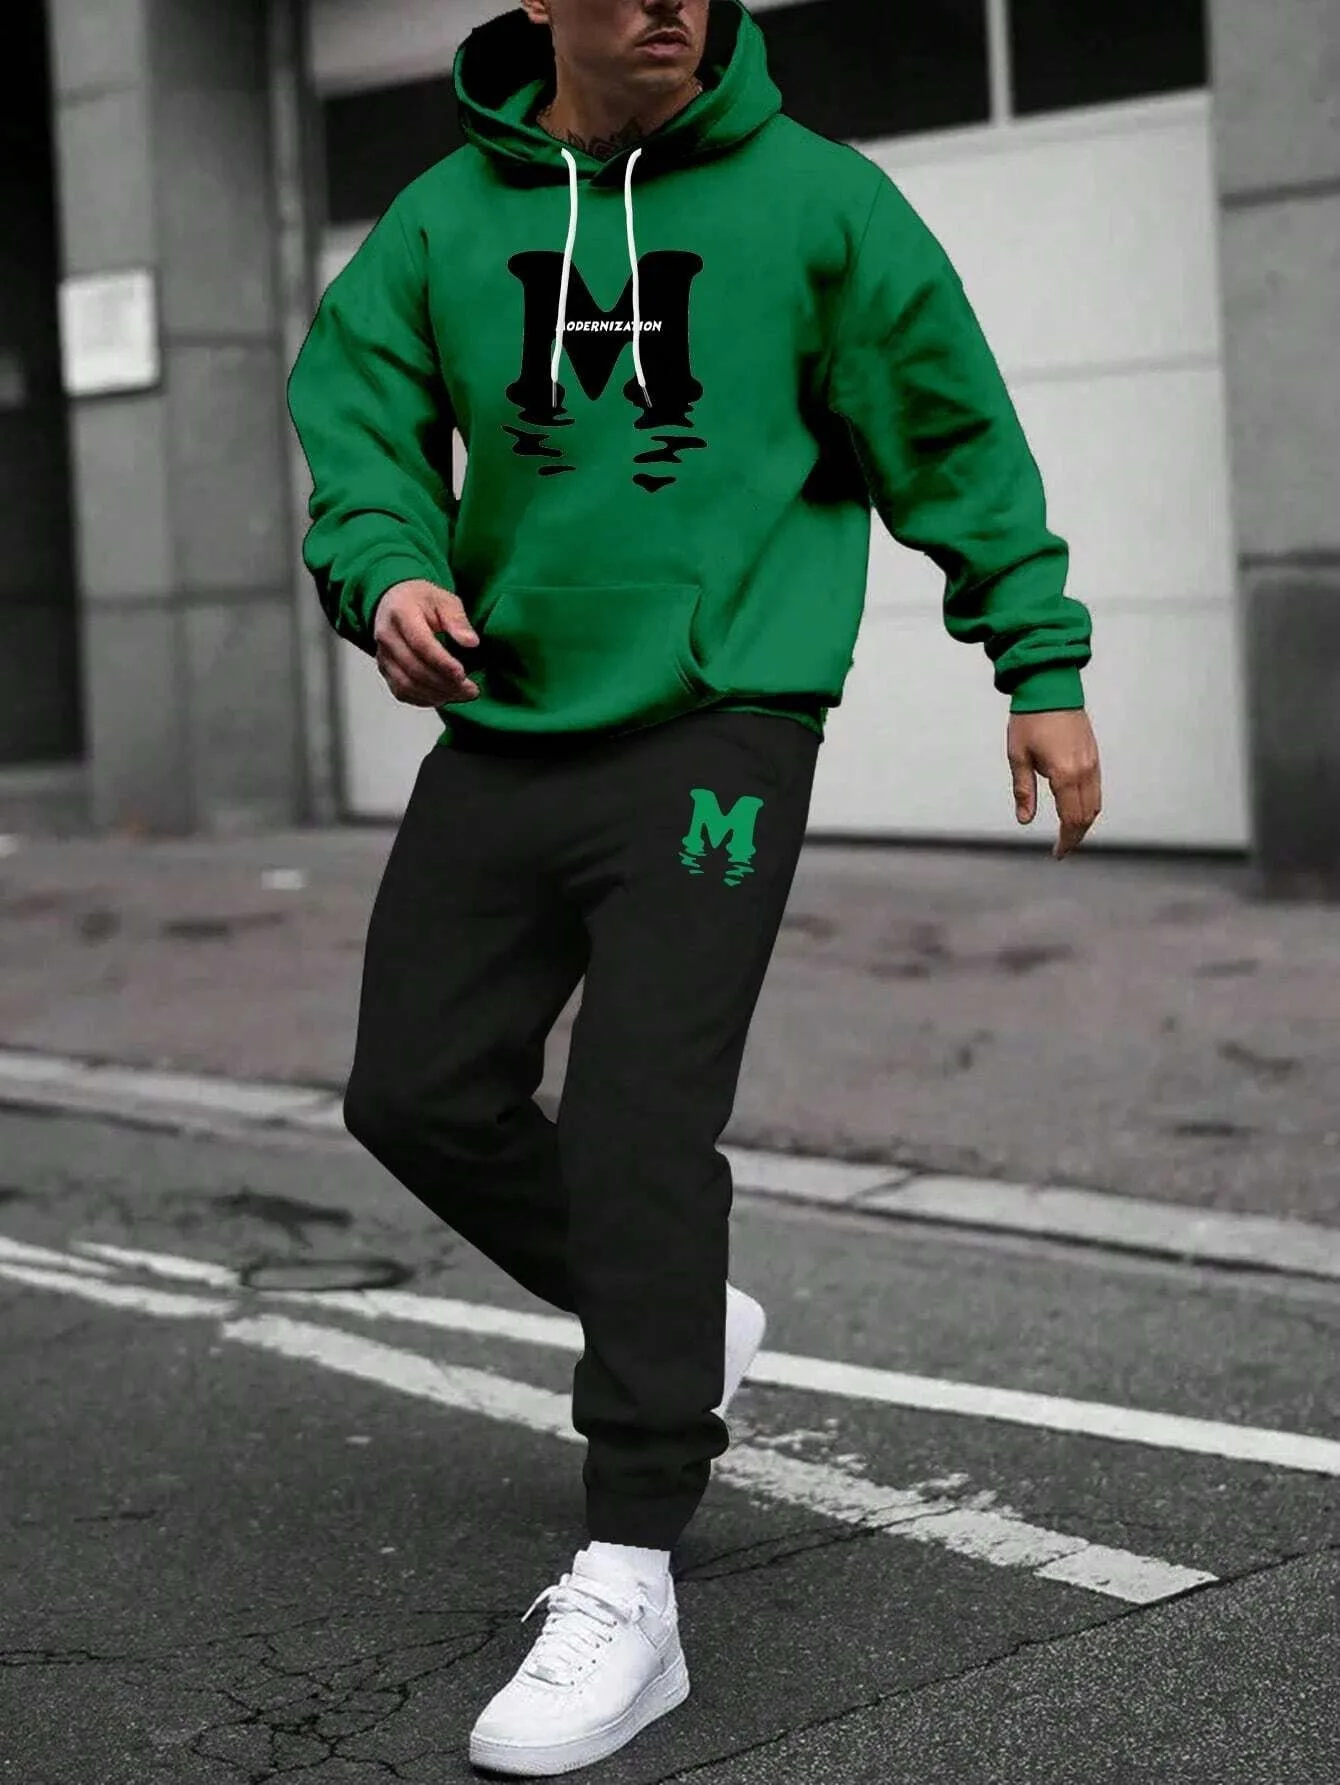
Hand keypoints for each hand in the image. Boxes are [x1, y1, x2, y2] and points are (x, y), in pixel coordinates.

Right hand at [372, 579, 479, 705]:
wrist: (395, 602)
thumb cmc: (421, 601)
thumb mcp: (444, 600)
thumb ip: (457, 620)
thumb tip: (471, 642)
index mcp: (401, 613)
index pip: (420, 643)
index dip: (442, 662)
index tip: (462, 674)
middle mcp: (387, 636)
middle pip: (414, 669)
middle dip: (445, 684)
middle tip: (471, 689)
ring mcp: (383, 655)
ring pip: (407, 685)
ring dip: (437, 694)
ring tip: (462, 694)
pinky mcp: (385, 670)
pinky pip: (402, 692)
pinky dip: (425, 699)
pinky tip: (445, 696)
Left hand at [1007, 709, 1101, 857]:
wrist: (1050, 686)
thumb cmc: (1030, 719)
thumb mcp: (1018, 757)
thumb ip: (1024, 791)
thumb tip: (1024, 819)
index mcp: (1065, 774)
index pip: (1071, 819)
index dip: (1066, 840)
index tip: (1058, 853)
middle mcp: (1084, 771)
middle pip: (1087, 815)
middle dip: (1076, 836)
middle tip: (1062, 848)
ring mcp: (1092, 762)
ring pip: (1096, 803)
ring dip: (1084, 822)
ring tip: (1069, 833)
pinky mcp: (1094, 754)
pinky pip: (1097, 788)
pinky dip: (1089, 805)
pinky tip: (1076, 809)